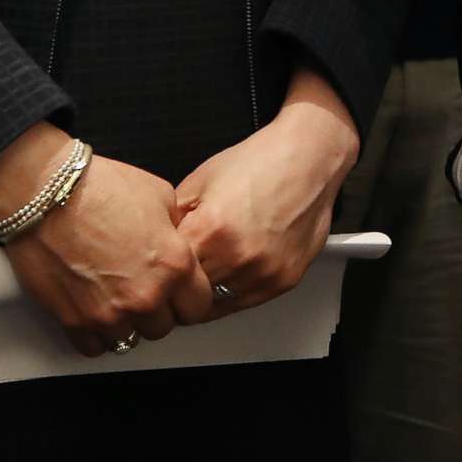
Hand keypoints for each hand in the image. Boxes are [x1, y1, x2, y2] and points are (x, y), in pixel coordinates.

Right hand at [0, 154, 214, 357]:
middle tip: (142, 289)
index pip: (198, 307)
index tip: (179, 293)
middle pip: (164, 327)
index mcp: (174, 264)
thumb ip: (175, 230)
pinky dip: (95, 334)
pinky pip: (95, 347)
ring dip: (126, 322)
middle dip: (157, 311)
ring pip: (130, 340)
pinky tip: (94, 310)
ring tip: (115, 297)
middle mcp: (145, 295)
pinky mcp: (74, 320)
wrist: (45, 193)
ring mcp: (109, 313)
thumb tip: (176, 245)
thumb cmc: (99, 187)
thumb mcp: (160, 195)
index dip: (189, 298)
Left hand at [175, 76, 360, 315]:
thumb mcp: (200, 180)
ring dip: (206, 292)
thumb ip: (173, 218)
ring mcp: (263, 272)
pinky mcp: (283, 280)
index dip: (157, 270)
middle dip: (180, 285)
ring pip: (215, 305)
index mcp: (210, 230)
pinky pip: (245, 302)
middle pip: (189, 294)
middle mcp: (237, 256)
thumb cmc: (259, 161)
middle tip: (177, 275)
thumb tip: (153, 244)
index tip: (155, 270)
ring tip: (207, 270)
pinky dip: (232, 292)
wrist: (309, 156)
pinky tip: (231, 271)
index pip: (166, 273)